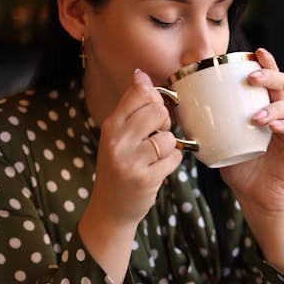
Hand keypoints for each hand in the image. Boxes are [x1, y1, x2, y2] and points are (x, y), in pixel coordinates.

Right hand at [88, 69, 181, 226]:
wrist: (109, 209)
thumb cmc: (118, 167)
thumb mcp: (116, 135)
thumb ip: (131, 107)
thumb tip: (141, 75)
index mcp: (110, 125)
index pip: (139, 93)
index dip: (155, 100)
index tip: (152, 113)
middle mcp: (117, 141)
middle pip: (158, 111)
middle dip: (165, 124)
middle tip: (156, 137)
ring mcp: (130, 161)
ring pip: (169, 137)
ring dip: (169, 148)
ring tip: (154, 158)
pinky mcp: (145, 179)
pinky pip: (174, 159)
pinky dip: (172, 164)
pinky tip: (158, 170)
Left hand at [220, 48, 283, 213]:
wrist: (254, 195)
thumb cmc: (237, 165)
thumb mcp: (218, 140)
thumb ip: (205, 123)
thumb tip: (177, 107)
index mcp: (263, 105)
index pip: (266, 78)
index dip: (264, 63)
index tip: (253, 53)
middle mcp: (281, 112)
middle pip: (281, 84)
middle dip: (268, 76)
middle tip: (251, 77)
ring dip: (272, 107)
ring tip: (255, 116)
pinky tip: (272, 127)